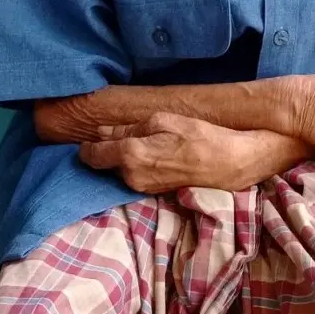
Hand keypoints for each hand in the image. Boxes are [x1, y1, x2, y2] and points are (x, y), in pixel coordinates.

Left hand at [78, 112, 251, 192]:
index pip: (91, 155)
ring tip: (144, 143)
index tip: (91, 136)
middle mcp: (130, 177)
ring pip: (120, 170)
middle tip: (123, 134)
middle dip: (107, 151)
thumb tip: (102, 132)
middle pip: (105, 164)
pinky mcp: (154, 193)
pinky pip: (135, 177)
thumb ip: (128, 128)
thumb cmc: (197, 136)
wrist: (228, 162)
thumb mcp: (162, 120)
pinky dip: (138, 166)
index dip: (86, 145)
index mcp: (129, 156)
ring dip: (124, 159)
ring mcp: (142, 188)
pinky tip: (155, 154)